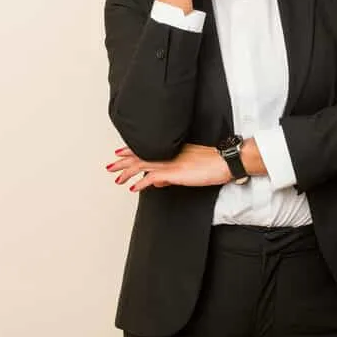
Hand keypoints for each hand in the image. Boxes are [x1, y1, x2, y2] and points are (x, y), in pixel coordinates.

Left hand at [106, 144, 231, 192]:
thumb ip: (173, 174)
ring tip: (116, 177)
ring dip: (127, 171)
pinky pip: (152, 177)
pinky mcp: (175, 173)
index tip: (120, 151)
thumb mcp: (191, 167)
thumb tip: (159, 181)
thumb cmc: (215, 163)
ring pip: (143, 164)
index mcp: (173, 151)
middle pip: (141, 156)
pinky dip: (140, 182)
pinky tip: (132, 187)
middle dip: (123, 161)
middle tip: (110, 165)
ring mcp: (171, 163)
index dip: (132, 150)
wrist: (226, 161)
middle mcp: (169, 155)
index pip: (147, 149)